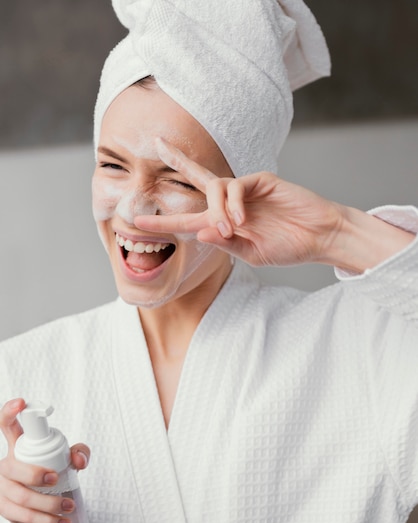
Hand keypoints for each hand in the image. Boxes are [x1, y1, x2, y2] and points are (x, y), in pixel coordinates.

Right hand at [0, 399, 89, 522]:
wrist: (37, 511)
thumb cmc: (50, 476)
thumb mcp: (66, 461)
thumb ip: (78, 452)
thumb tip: (79, 460)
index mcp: (18, 446)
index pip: (8, 425)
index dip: (10, 412)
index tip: (21, 403)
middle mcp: (6, 465)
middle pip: (14, 467)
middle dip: (35, 474)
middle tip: (57, 479)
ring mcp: (2, 488)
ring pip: (21, 496)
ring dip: (48, 503)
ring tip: (69, 506)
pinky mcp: (5, 510)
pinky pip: (23, 517)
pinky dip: (46, 521)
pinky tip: (62, 522)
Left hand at [134, 138, 347, 266]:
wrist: (320, 238)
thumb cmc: (289, 246)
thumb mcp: (253, 254)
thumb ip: (226, 244)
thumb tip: (199, 233)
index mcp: (225, 224)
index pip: (189, 220)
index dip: (163, 222)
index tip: (137, 222)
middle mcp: (231, 203)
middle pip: (198, 178)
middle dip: (178, 160)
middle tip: (156, 144)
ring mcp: (246, 190)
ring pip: (215, 188)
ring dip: (216, 211)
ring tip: (230, 229)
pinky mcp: (261, 180)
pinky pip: (235, 187)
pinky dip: (232, 203)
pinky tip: (240, 219)